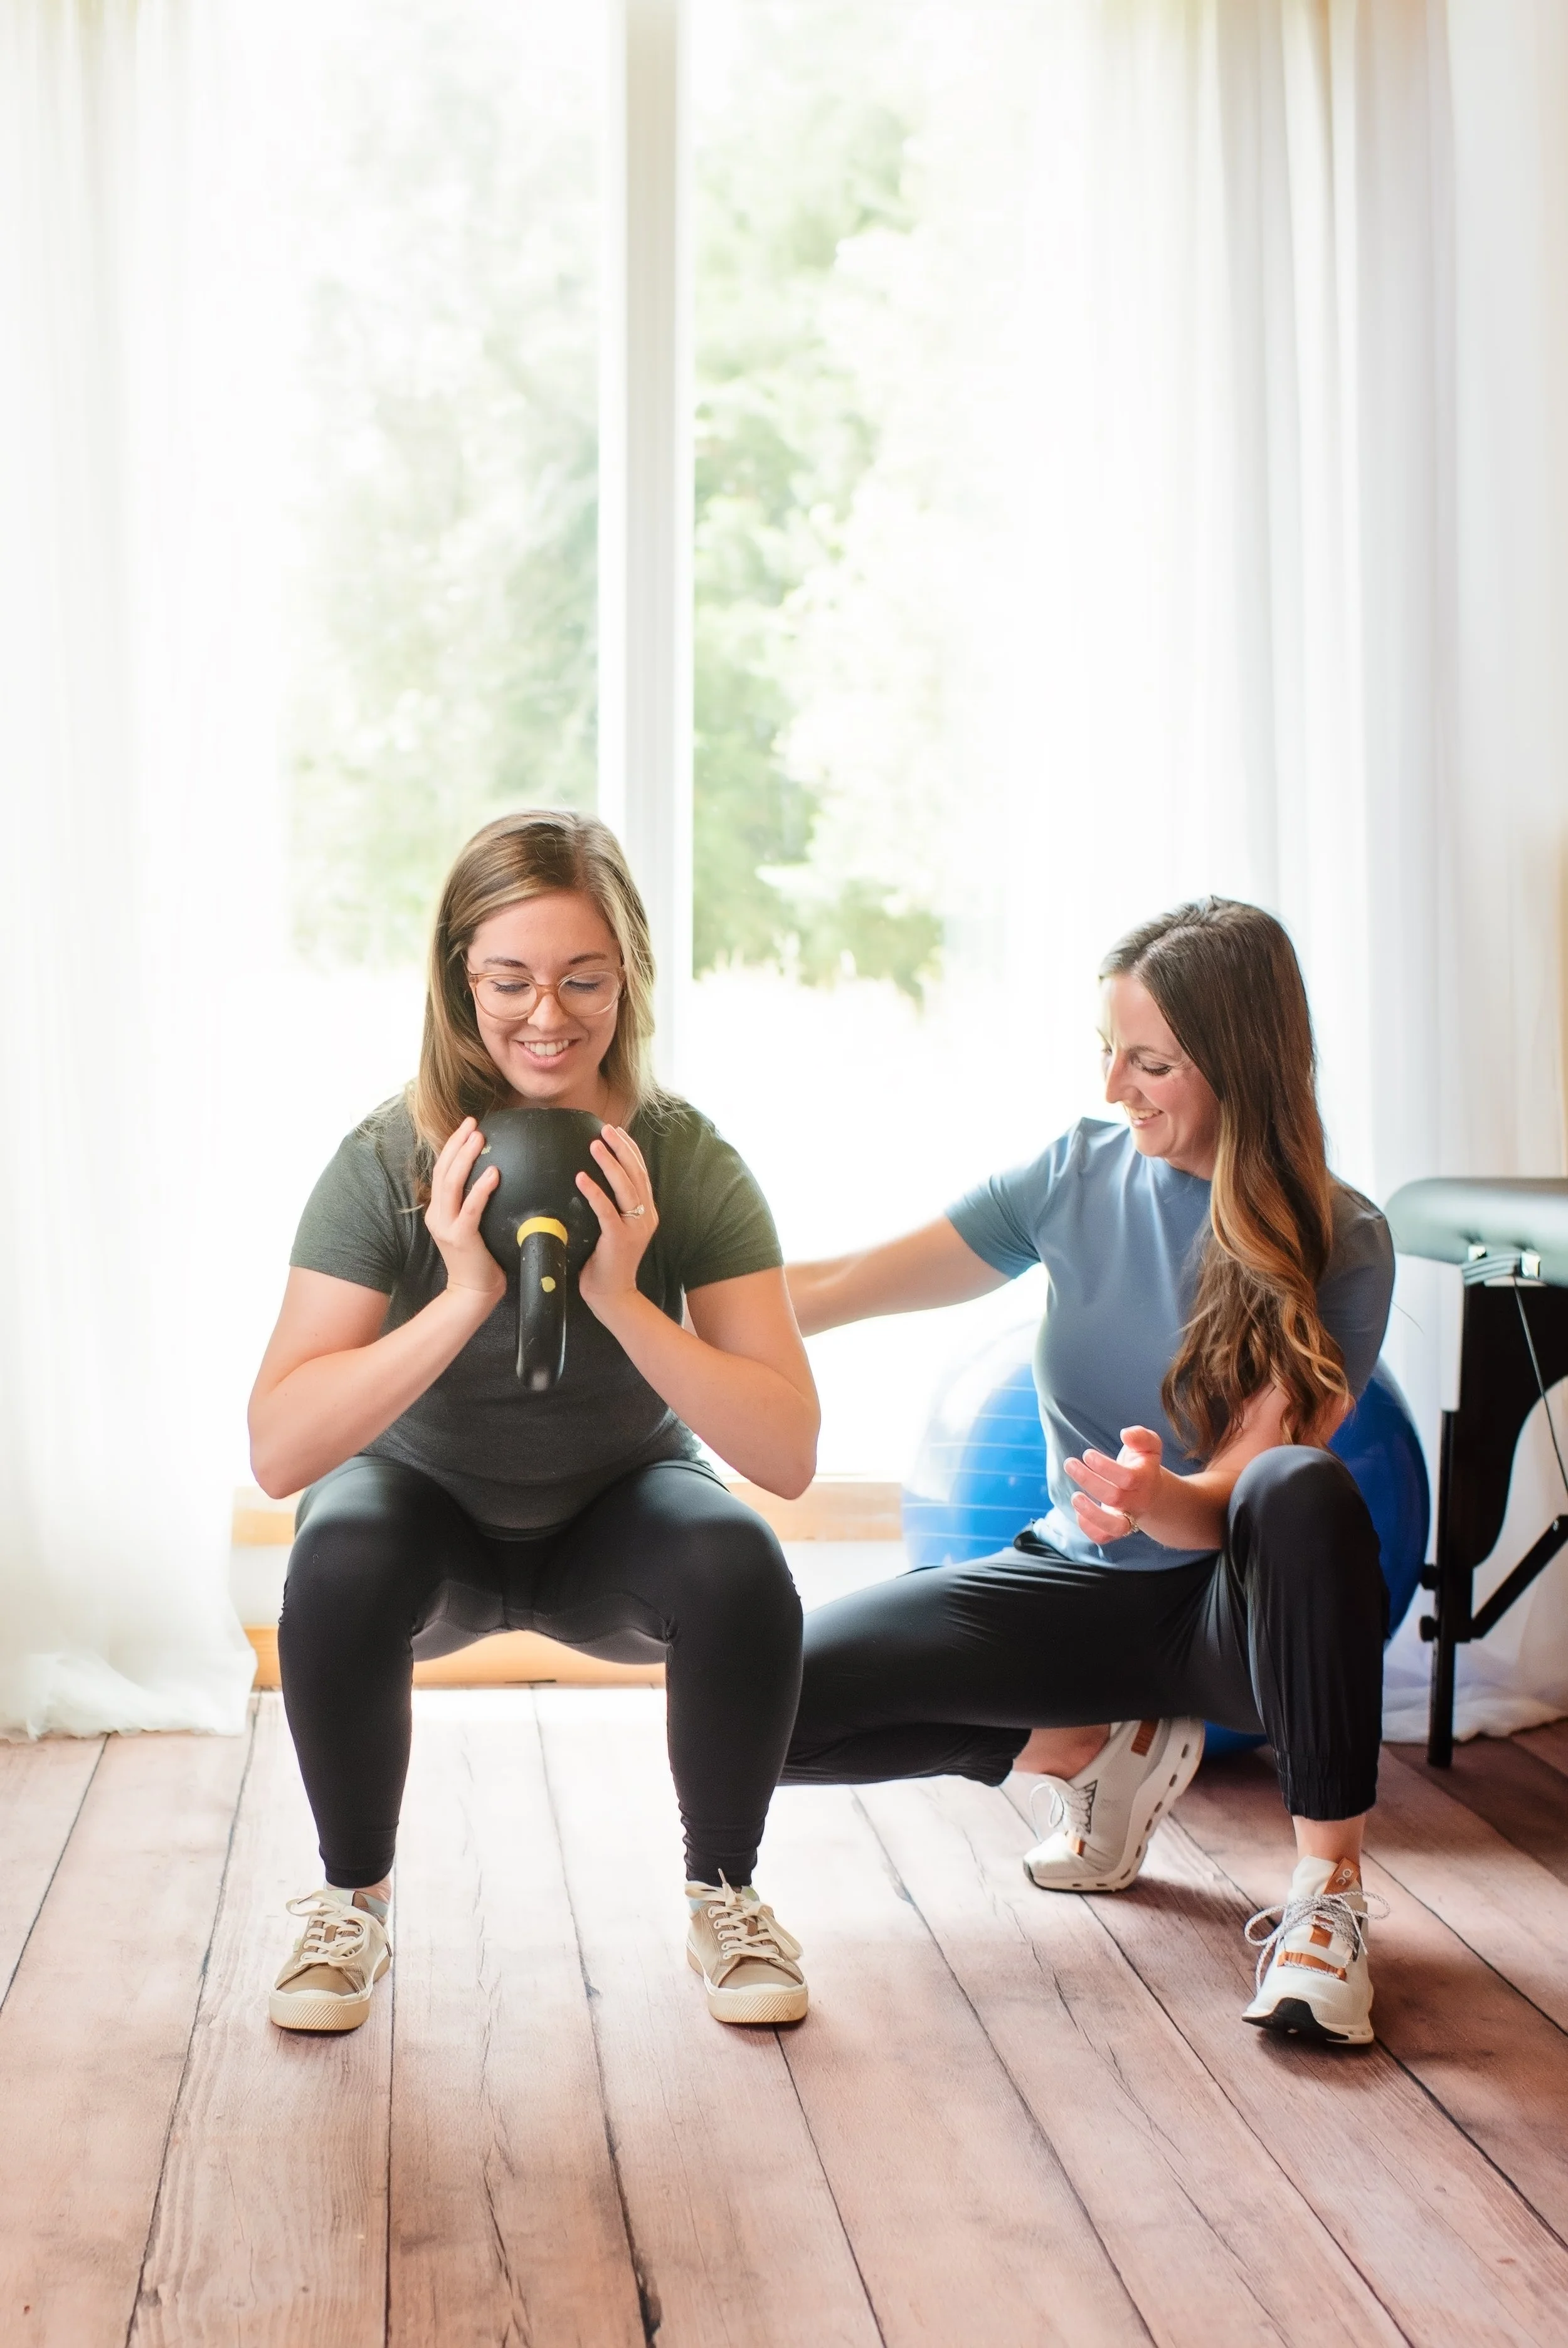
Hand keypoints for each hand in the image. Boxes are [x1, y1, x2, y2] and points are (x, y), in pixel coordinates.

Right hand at [425, 1118, 504, 1306]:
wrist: (473, 1293)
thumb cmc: (481, 1259)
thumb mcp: (473, 1226)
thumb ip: (475, 1204)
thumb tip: (496, 1177)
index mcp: (438, 1210)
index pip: (442, 1170)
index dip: (452, 1146)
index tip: (467, 1126)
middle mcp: (437, 1214)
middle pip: (443, 1171)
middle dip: (457, 1144)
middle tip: (473, 1123)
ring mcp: (446, 1226)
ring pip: (452, 1183)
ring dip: (466, 1157)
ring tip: (479, 1138)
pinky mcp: (461, 1237)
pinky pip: (471, 1207)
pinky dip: (482, 1188)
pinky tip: (494, 1173)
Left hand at [577, 1124, 658, 1322]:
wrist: (614, 1296)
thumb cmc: (606, 1264)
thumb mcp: (613, 1231)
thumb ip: (610, 1209)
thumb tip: (588, 1183)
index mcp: (646, 1212)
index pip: (641, 1173)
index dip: (630, 1150)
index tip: (617, 1132)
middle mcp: (646, 1216)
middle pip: (636, 1173)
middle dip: (622, 1148)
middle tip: (606, 1129)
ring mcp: (635, 1227)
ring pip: (625, 1186)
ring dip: (610, 1162)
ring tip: (595, 1144)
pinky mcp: (620, 1238)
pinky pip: (606, 1209)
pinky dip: (594, 1192)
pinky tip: (581, 1177)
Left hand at [1065, 1425, 1163, 1546]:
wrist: (1151, 1493)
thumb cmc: (1143, 1464)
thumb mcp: (1149, 1445)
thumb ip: (1141, 1436)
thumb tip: (1126, 1434)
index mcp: (1146, 1479)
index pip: (1127, 1477)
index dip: (1105, 1467)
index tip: (1087, 1454)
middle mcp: (1138, 1502)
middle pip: (1115, 1498)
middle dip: (1088, 1480)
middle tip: (1070, 1463)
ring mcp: (1127, 1518)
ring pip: (1114, 1527)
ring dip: (1090, 1513)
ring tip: (1074, 1496)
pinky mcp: (1116, 1529)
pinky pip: (1103, 1537)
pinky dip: (1088, 1528)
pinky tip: (1078, 1510)